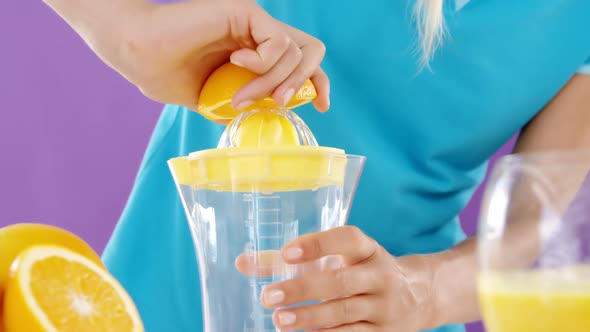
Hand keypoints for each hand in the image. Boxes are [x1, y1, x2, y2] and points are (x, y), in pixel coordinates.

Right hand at [82, 0, 328, 118]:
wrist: (137, 52)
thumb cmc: (163, 73)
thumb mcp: (209, 100)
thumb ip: (236, 104)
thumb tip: (254, 120)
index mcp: (254, 53)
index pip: (302, 63)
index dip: (319, 82)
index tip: (321, 106)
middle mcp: (259, 36)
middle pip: (312, 52)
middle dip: (306, 83)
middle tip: (281, 103)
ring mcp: (254, 23)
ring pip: (295, 53)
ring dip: (270, 83)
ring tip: (239, 97)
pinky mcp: (246, 12)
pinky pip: (278, 42)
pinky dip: (263, 63)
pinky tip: (235, 64)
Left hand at [247, 226, 437, 330]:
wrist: (421, 295)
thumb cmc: (364, 271)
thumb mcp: (340, 258)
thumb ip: (291, 259)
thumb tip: (242, 263)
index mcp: (369, 250)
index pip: (348, 239)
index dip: (319, 244)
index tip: (287, 252)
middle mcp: (380, 274)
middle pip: (341, 281)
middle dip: (303, 288)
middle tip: (268, 297)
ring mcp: (385, 306)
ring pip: (344, 313)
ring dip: (310, 318)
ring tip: (278, 320)